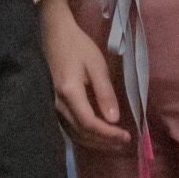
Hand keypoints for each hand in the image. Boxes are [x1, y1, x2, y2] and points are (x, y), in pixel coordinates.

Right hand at [41, 0, 129, 148]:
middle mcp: (57, 104)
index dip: (108, 134)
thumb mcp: (96, 66)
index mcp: (69, 92)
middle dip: (104, 141)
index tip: (126, 136)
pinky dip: (84, 136)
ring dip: (95, 142)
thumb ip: (105, 92)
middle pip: (81, 132)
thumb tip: (114, 120)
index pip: (89, 123)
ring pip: (74, 134)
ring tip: (115, 143)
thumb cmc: (78, 47)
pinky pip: (68, 128)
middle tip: (125, 143)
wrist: (54, 35)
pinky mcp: (52, 106)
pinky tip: (97, 136)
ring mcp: (52, 106)